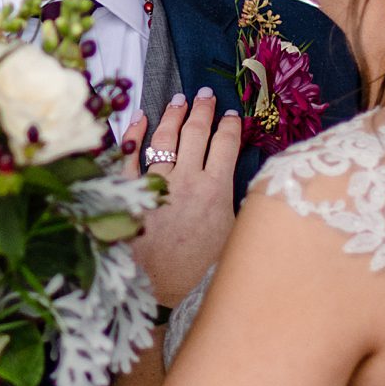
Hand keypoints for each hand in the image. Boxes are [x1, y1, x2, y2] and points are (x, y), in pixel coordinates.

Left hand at [124, 88, 240, 307]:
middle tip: (205, 94)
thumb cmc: (198, 273)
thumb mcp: (234, 240)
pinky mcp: (129, 192)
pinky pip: (129, 155)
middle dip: (202, 109)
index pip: (227, 144)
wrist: (156, 292)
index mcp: (215, 190)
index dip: (231, 126)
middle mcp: (186, 180)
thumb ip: (240, 208)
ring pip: (164, 137)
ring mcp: (155, 183)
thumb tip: (255, 188)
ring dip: (172, 114)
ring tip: (178, 99)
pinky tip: (139, 119)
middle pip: (196, 133)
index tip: (233, 114)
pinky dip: (134, 134)